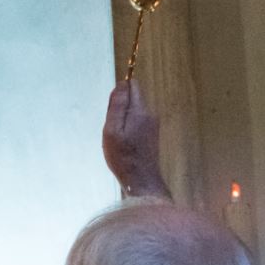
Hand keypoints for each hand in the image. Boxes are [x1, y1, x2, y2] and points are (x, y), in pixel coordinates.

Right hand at [102, 81, 168, 198]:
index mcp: (140, 110)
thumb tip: (121, 84)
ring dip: (123, 119)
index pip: (132, 85)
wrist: (141, 180)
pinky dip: (128, 128)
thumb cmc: (123, 156)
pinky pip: (137, 121)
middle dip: (120, 107)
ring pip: (134, 111)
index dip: (119, 92)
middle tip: (113, 128)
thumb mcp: (112, 130)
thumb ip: (117, 106)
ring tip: (118, 138)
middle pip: (133, 98)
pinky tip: (125, 144)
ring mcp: (153, 124)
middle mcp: (150, 114)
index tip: (111, 110)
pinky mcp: (152, 133)